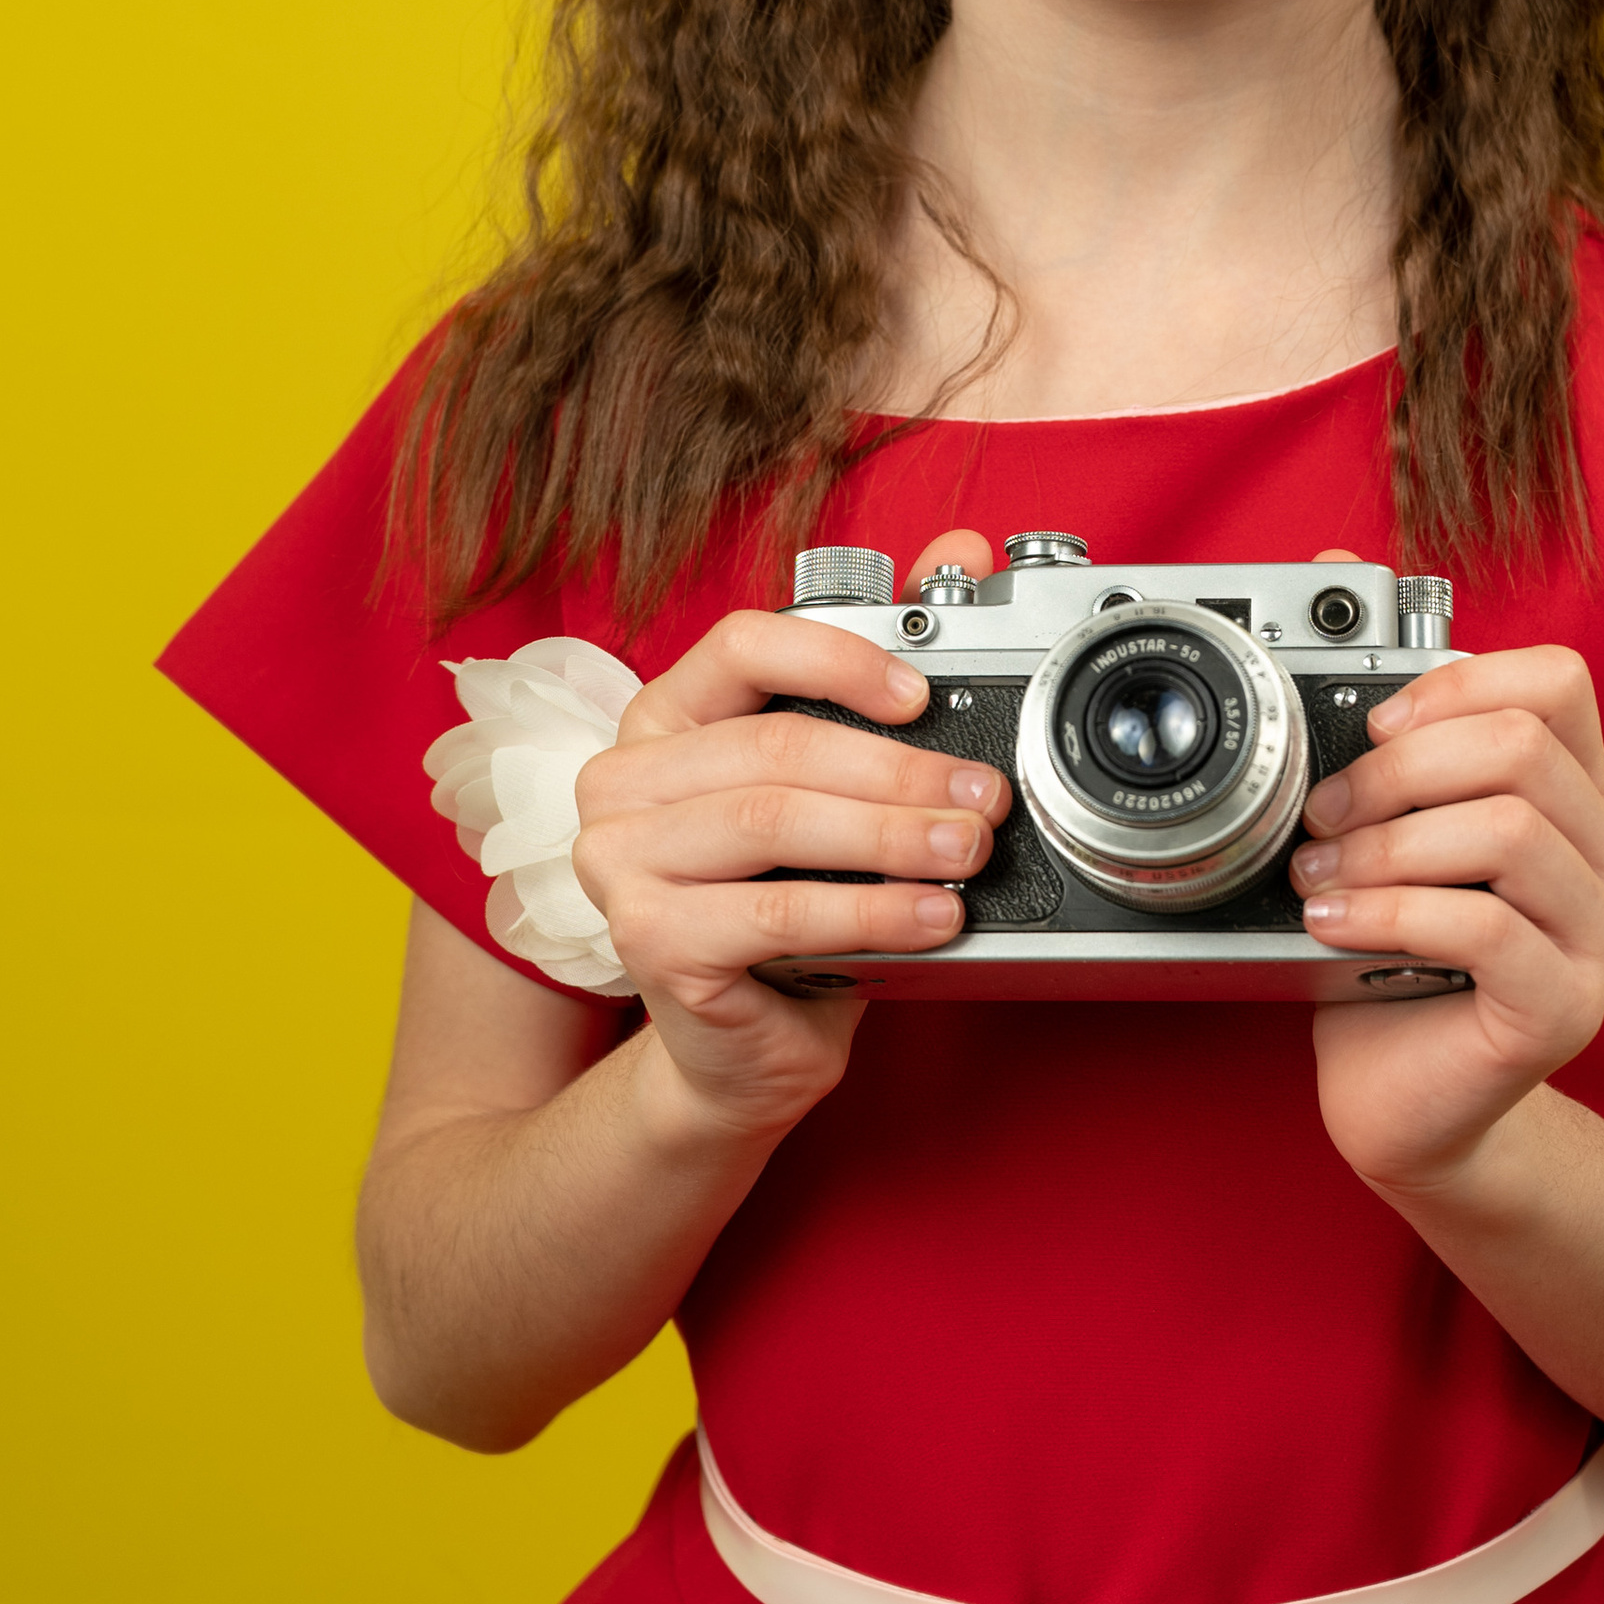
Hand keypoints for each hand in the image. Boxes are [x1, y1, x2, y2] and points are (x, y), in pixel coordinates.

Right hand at [571, 530, 1002, 1143]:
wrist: (741, 1055)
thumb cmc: (788, 913)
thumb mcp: (835, 793)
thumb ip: (882, 672)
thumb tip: (958, 548)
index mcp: (664, 720)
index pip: (745, 642)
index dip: (842, 656)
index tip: (924, 696)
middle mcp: (621, 780)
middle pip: (776, 743)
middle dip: (900, 769)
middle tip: (986, 796)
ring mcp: (617, 861)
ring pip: (777, 821)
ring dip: (894, 835)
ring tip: (969, 851)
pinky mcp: (646, 939)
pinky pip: (780, 910)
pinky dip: (872, 910)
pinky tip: (934, 916)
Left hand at [1294, 560, 1603, 1198]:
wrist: (1402, 1103)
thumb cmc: (1389, 960)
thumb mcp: (1380, 823)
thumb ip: (1376, 711)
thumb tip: (1335, 560)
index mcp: (1579, 800)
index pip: (1557, 681)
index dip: (1452, 687)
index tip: (1371, 728)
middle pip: (1521, 751)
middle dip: (1397, 772)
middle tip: (1323, 816)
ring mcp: (1601, 942)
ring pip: (1509, 832)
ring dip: (1387, 847)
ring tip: (1320, 876)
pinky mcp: (1564, 1012)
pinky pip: (1484, 928)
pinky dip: (1390, 914)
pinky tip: (1335, 925)